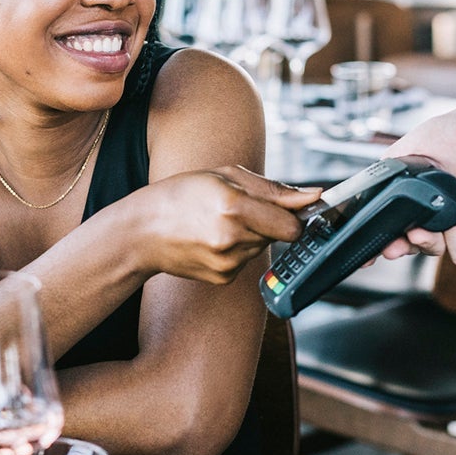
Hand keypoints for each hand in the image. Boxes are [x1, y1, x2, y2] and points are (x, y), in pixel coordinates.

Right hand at [128, 166, 320, 284]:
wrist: (141, 233)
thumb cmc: (181, 195)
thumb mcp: (225, 176)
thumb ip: (273, 189)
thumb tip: (314, 196)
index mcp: (233, 207)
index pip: (292, 226)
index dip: (297, 215)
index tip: (299, 208)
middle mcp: (232, 239)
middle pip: (280, 234)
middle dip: (271, 219)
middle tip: (243, 207)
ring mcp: (228, 263)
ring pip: (263, 246)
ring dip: (253, 233)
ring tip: (221, 221)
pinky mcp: (224, 278)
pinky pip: (247, 260)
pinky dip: (238, 248)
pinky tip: (213, 238)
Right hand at [380, 103, 455, 265]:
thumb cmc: (449, 135)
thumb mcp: (407, 151)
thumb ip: (387, 174)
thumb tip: (370, 195)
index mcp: (411, 201)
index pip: (391, 230)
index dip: (378, 243)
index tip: (368, 253)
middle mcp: (430, 216)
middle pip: (408, 247)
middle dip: (397, 249)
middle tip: (391, 246)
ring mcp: (453, 225)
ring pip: (432, 251)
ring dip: (424, 244)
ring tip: (419, 231)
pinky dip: (454, 243)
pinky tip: (452, 224)